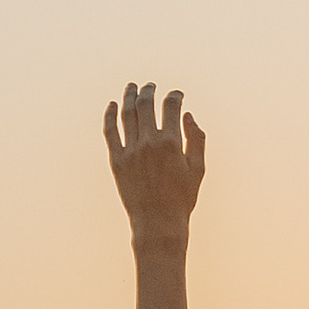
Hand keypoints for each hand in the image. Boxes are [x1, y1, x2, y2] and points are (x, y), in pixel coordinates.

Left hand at [104, 82, 206, 247]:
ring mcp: (130, 151)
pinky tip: (113, 105)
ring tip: (132, 87)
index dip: (175, 96)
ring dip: (130, 97)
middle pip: (146, 105)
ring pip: (127, 114)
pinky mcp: (116, 160)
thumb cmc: (182, 198)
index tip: (177, 95)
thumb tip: (188, 115)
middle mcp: (149, 143)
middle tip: (151, 85)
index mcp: (172, 144)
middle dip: (150, 91)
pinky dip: (110, 115)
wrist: (157, 223)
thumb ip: (196, 139)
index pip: (171, 107)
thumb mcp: (198, 169)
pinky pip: (110, 131)